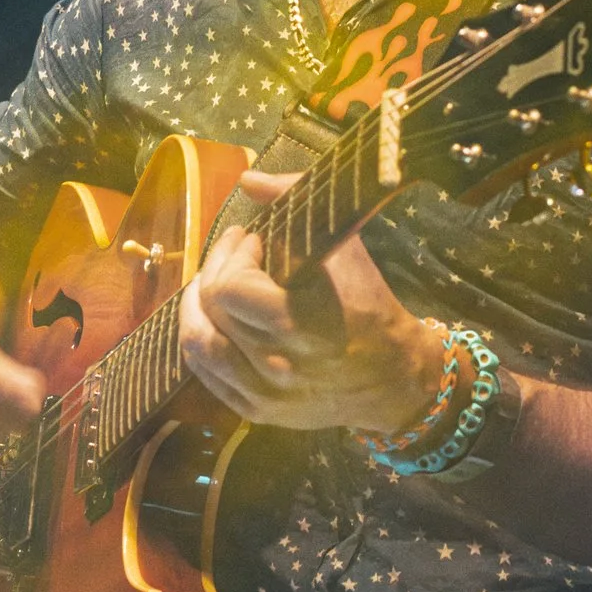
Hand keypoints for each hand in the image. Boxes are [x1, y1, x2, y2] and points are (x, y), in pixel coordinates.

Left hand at [177, 171, 439, 431]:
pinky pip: (205, 373)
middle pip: (211, 310)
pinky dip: (200, 338)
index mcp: (304, 324)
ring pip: (197, 344)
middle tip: (234, 251)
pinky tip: (213, 317)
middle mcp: (280, 365)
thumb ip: (297, 201)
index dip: (233, 255)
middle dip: (215, 268)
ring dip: (196, 305)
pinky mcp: (258, 412)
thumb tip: (247, 180)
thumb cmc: (368, 304)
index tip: (253, 239)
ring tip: (214, 282)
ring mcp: (266, 394)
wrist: (394, 377)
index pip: (230, 289)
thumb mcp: (345, 247)